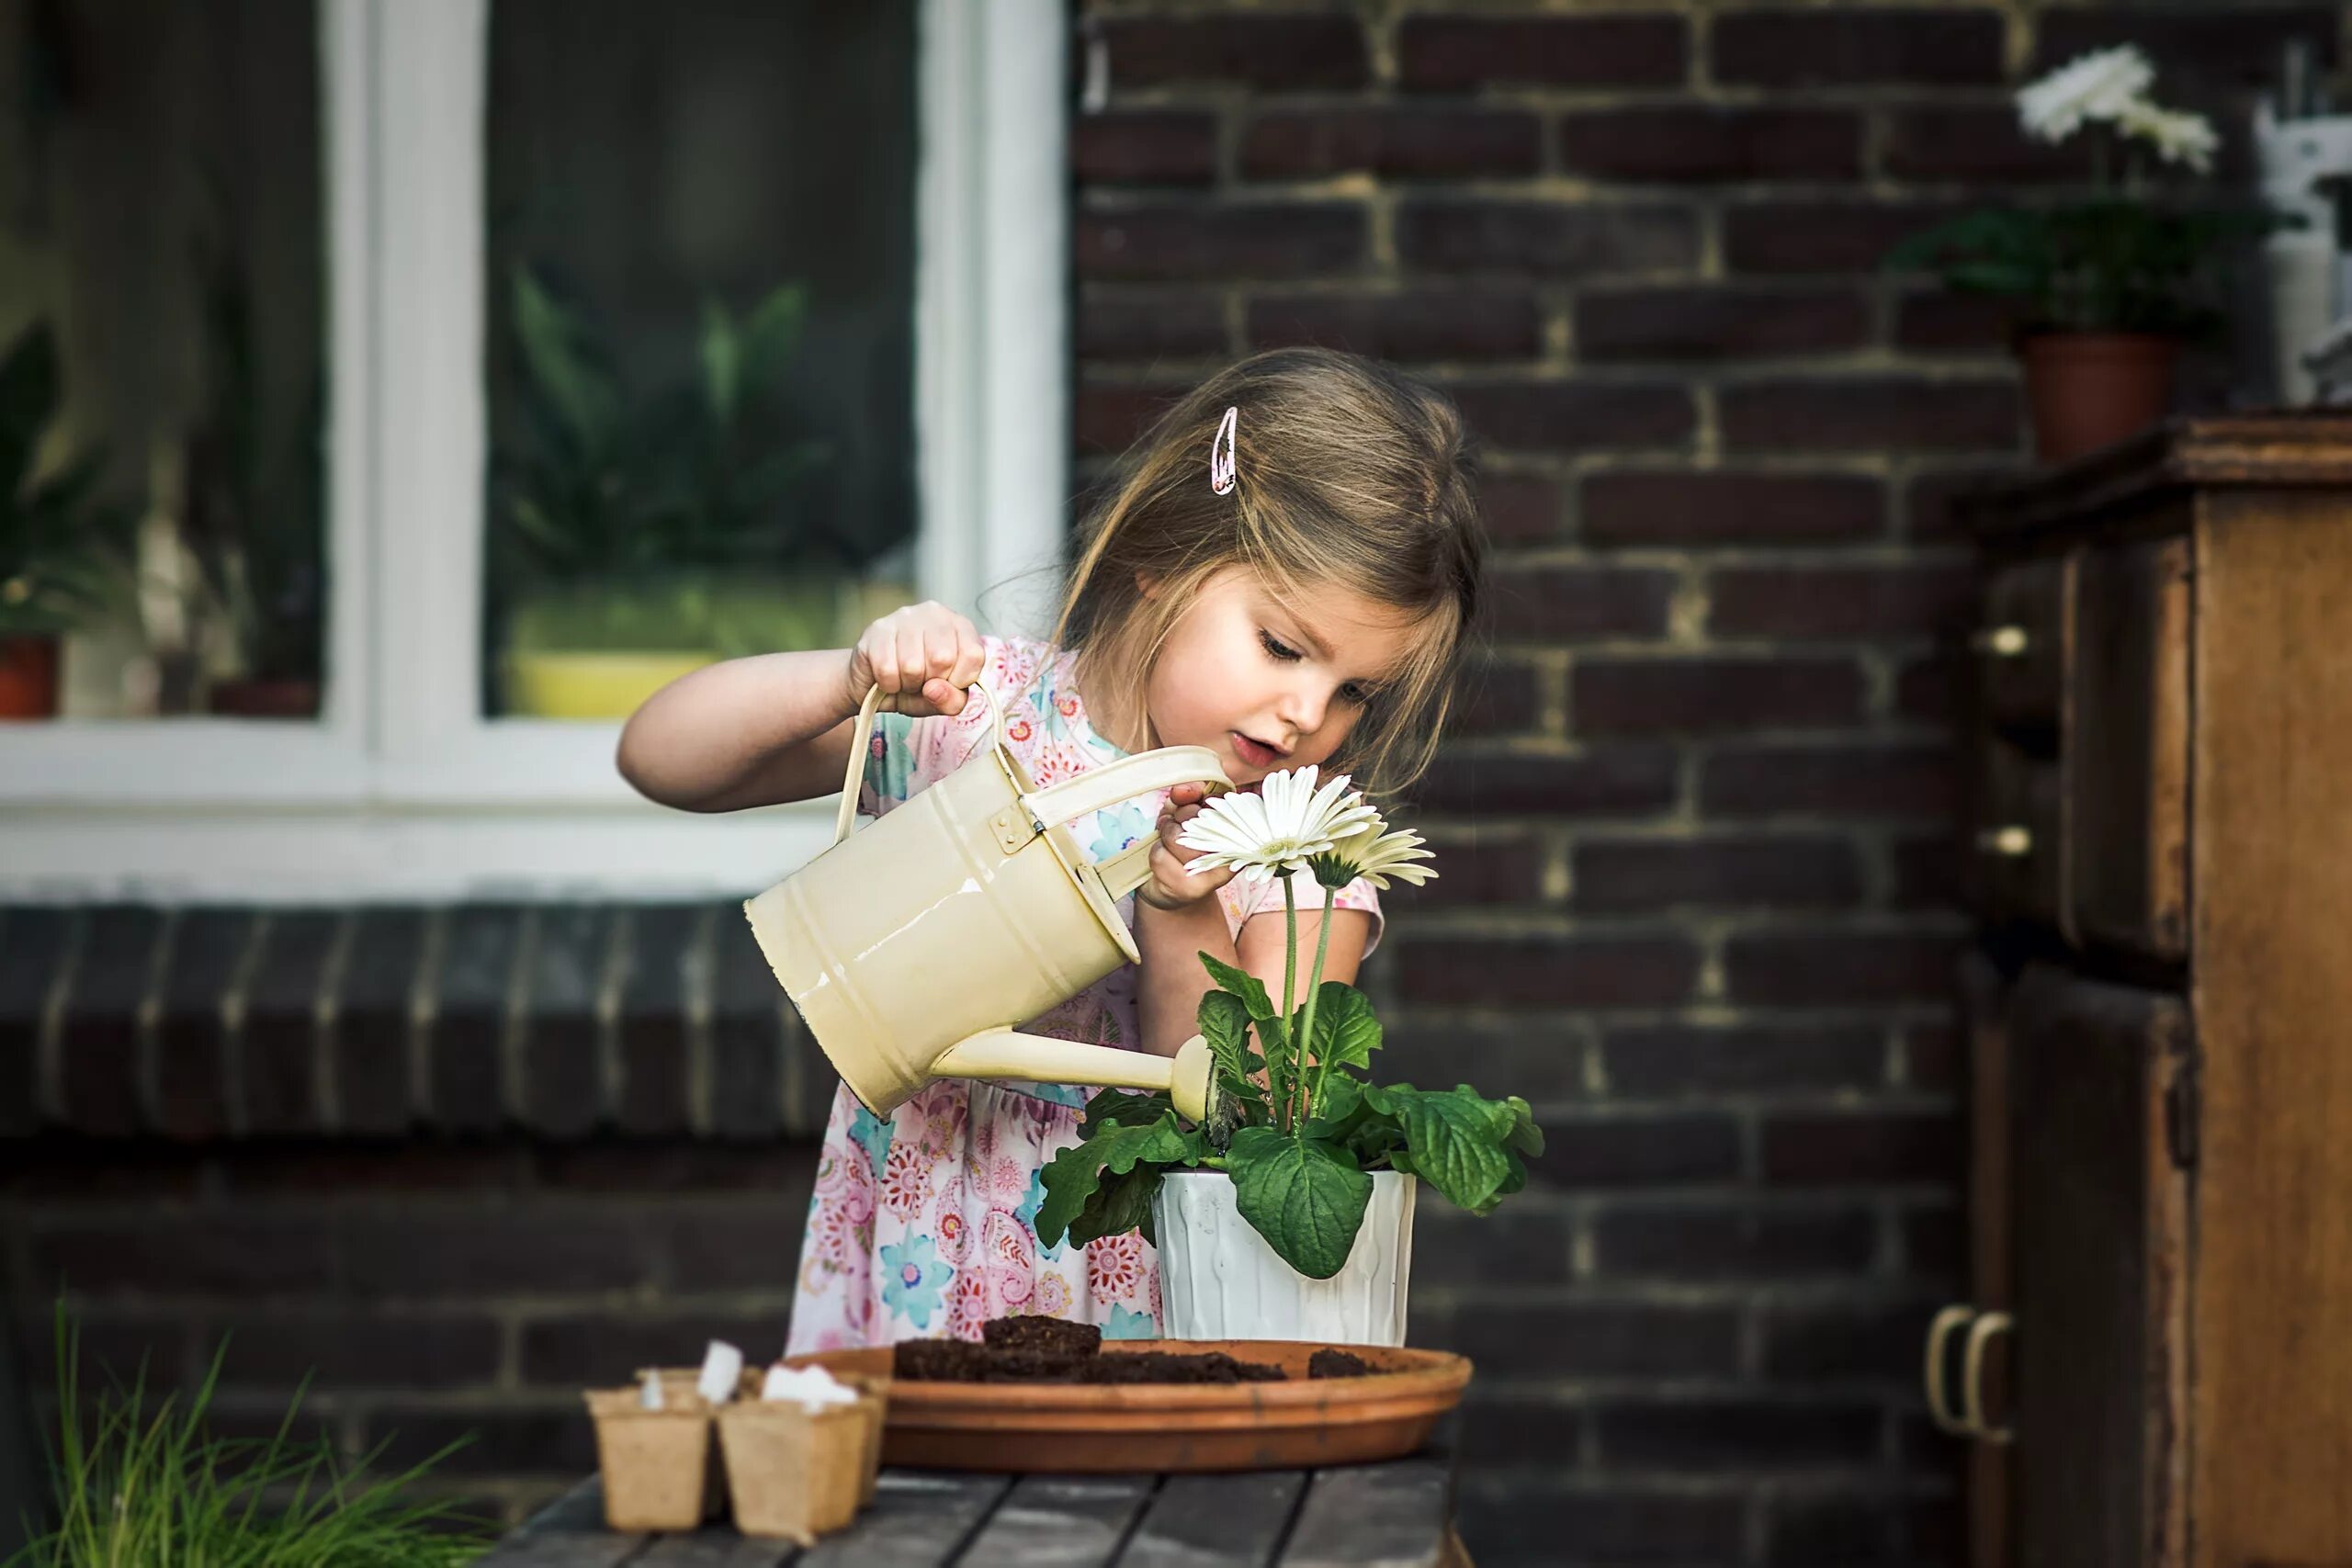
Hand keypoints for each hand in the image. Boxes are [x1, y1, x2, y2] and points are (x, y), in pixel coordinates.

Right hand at [845, 602, 984, 717]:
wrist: (873, 686)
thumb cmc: (916, 687)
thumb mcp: (943, 699)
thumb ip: (952, 700)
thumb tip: (935, 688)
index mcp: (959, 625)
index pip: (973, 655)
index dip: (960, 679)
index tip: (946, 682)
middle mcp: (934, 613)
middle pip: (943, 658)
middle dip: (931, 682)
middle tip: (922, 680)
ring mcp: (903, 617)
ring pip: (913, 665)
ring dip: (907, 684)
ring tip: (904, 677)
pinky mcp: (877, 629)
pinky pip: (887, 669)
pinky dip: (888, 684)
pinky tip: (888, 676)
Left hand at [1136, 782, 1235, 911]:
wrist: (1170, 887)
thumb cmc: (1179, 844)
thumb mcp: (1182, 813)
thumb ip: (1187, 795)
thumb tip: (1185, 790)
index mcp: (1237, 830)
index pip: (1219, 803)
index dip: (1197, 801)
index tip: (1191, 804)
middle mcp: (1232, 852)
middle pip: (1194, 818)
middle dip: (1177, 819)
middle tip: (1178, 829)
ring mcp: (1213, 872)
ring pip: (1175, 837)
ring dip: (1164, 837)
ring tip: (1170, 844)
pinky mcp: (1193, 888)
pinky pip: (1161, 856)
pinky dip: (1156, 853)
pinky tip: (1165, 861)